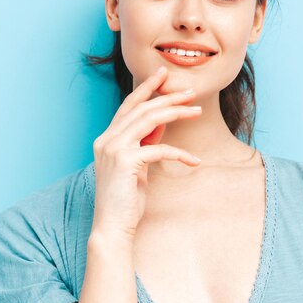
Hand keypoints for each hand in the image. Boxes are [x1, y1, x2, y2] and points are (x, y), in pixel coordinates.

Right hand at [91, 66, 201, 243]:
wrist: (113, 227)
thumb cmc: (126, 199)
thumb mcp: (137, 165)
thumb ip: (145, 142)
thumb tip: (162, 123)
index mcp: (106, 139)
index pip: (127, 106)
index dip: (145, 89)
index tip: (162, 75)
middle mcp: (106, 139)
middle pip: (140, 108)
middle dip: (166, 96)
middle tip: (189, 91)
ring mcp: (113, 149)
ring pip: (148, 120)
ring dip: (175, 112)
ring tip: (196, 110)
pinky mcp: (125, 161)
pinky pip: (158, 149)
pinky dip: (179, 152)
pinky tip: (194, 160)